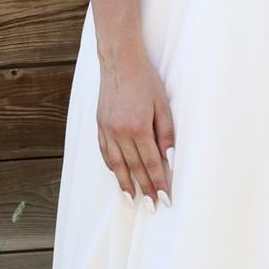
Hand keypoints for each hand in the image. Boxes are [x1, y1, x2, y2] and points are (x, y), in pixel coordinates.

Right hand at [96, 47, 174, 210]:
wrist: (119, 61)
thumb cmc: (145, 80)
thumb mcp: (163, 104)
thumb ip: (166, 133)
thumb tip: (169, 159)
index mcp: (138, 127)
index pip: (151, 163)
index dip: (158, 182)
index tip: (164, 199)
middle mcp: (120, 132)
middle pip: (134, 168)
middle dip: (144, 189)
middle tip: (152, 207)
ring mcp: (107, 129)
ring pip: (116, 164)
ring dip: (125, 184)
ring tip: (133, 200)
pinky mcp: (100, 125)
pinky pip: (105, 152)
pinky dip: (112, 167)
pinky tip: (118, 176)